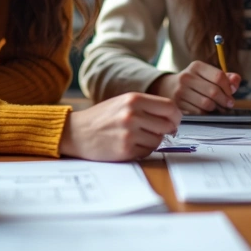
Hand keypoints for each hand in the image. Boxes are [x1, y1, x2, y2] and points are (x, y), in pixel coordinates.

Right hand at [60, 92, 180, 160]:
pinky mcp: (126, 150)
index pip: (170, 107)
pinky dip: (142, 150)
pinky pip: (147, 152)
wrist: (76, 132)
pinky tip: (129, 145)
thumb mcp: (123, 102)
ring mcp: (129, 133)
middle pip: (167, 125)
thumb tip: (174, 117)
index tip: (173, 121)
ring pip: (158, 140)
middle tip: (155, 131)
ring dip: (152, 141)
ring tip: (136, 137)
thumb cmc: (101, 117)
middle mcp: (132, 115)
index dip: (175, 116)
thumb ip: (147, 107)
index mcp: (134, 99)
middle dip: (165, 130)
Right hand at [148, 62, 241, 113]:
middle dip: (225, 100)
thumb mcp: (207, 74)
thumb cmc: (194, 81)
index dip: (229, 87)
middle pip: (213, 91)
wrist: (168, 88)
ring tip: (218, 108)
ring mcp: (180, 91)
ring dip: (216, 108)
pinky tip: (208, 111)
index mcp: (196, 66)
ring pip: (206, 104)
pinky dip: (206, 114)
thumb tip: (236, 81)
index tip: (231, 93)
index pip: (219, 76)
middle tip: (229, 104)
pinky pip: (198, 113)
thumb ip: (225, 77)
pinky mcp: (178, 105)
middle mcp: (187, 77)